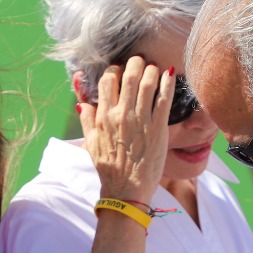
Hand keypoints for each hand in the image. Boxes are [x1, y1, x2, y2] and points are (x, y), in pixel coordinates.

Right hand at [79, 58, 174, 202]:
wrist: (126, 190)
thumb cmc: (109, 168)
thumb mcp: (91, 142)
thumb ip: (86, 119)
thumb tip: (81, 101)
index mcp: (104, 116)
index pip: (108, 80)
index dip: (115, 69)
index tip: (120, 68)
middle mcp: (121, 115)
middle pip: (128, 76)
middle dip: (135, 63)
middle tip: (140, 61)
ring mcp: (140, 121)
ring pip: (147, 84)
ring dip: (152, 70)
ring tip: (154, 66)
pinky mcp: (158, 128)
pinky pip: (164, 99)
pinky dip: (168, 83)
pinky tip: (170, 74)